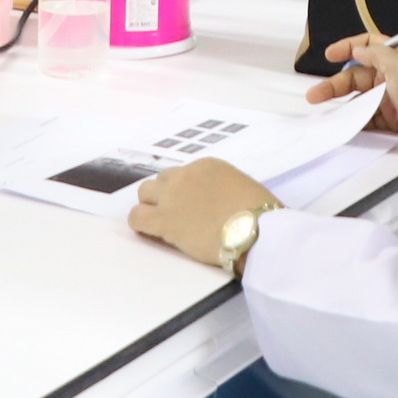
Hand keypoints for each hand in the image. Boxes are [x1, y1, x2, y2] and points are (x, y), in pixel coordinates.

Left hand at [128, 159, 273, 266]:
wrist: (255, 230)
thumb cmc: (260, 212)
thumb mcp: (242, 188)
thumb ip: (223, 190)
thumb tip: (221, 204)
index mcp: (207, 166)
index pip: (184, 174)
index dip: (185, 191)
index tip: (192, 205)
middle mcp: (185, 176)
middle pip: (162, 181)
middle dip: (165, 195)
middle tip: (176, 214)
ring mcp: (172, 197)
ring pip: (144, 194)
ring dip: (151, 206)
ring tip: (160, 223)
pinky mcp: (164, 221)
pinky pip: (137, 217)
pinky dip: (140, 223)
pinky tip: (149, 232)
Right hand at [308, 32, 397, 155]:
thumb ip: (377, 54)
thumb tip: (359, 48)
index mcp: (395, 58)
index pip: (367, 46)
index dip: (347, 48)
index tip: (330, 55)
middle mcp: (392, 77)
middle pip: (356, 77)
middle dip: (335, 84)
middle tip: (317, 94)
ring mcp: (393, 99)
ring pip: (360, 100)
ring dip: (343, 105)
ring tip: (327, 112)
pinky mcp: (395, 120)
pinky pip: (370, 120)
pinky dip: (357, 122)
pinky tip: (346, 124)